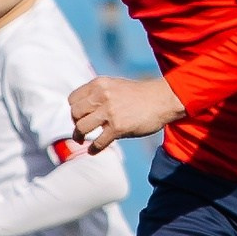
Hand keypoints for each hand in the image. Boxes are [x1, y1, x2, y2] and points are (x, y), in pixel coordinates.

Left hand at [68, 75, 183, 153]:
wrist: (163, 99)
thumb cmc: (139, 95)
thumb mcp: (115, 85)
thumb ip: (99, 94)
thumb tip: (82, 109)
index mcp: (99, 84)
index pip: (73, 99)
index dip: (73, 109)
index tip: (79, 116)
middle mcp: (102, 96)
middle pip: (75, 113)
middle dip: (75, 123)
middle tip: (80, 129)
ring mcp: (110, 112)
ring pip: (81, 127)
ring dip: (79, 136)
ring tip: (81, 140)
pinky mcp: (118, 127)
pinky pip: (97, 142)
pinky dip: (93, 149)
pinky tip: (92, 151)